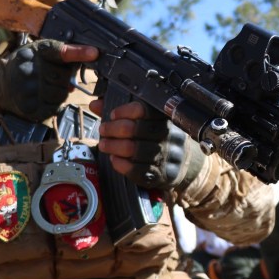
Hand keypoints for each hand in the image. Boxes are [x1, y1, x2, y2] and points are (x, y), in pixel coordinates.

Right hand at [0, 40, 97, 121]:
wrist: (1, 85)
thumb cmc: (26, 65)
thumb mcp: (38, 52)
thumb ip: (59, 55)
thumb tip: (82, 65)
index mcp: (34, 52)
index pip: (60, 51)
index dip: (78, 53)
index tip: (94, 53)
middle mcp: (30, 70)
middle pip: (64, 76)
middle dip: (64, 78)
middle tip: (51, 76)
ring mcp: (28, 90)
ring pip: (61, 93)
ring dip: (59, 92)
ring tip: (44, 86)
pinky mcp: (29, 107)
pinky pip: (54, 106)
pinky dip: (53, 103)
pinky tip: (41, 96)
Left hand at [89, 99, 205, 189]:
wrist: (182, 163)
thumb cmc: (156, 137)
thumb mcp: (144, 120)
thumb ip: (120, 112)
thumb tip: (96, 104)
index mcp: (164, 117)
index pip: (143, 109)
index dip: (123, 111)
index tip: (112, 114)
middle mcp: (168, 135)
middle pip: (135, 129)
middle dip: (113, 129)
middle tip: (103, 130)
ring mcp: (166, 156)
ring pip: (134, 150)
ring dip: (113, 147)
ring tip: (104, 144)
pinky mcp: (161, 174)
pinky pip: (137, 170)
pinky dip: (121, 164)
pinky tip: (114, 159)